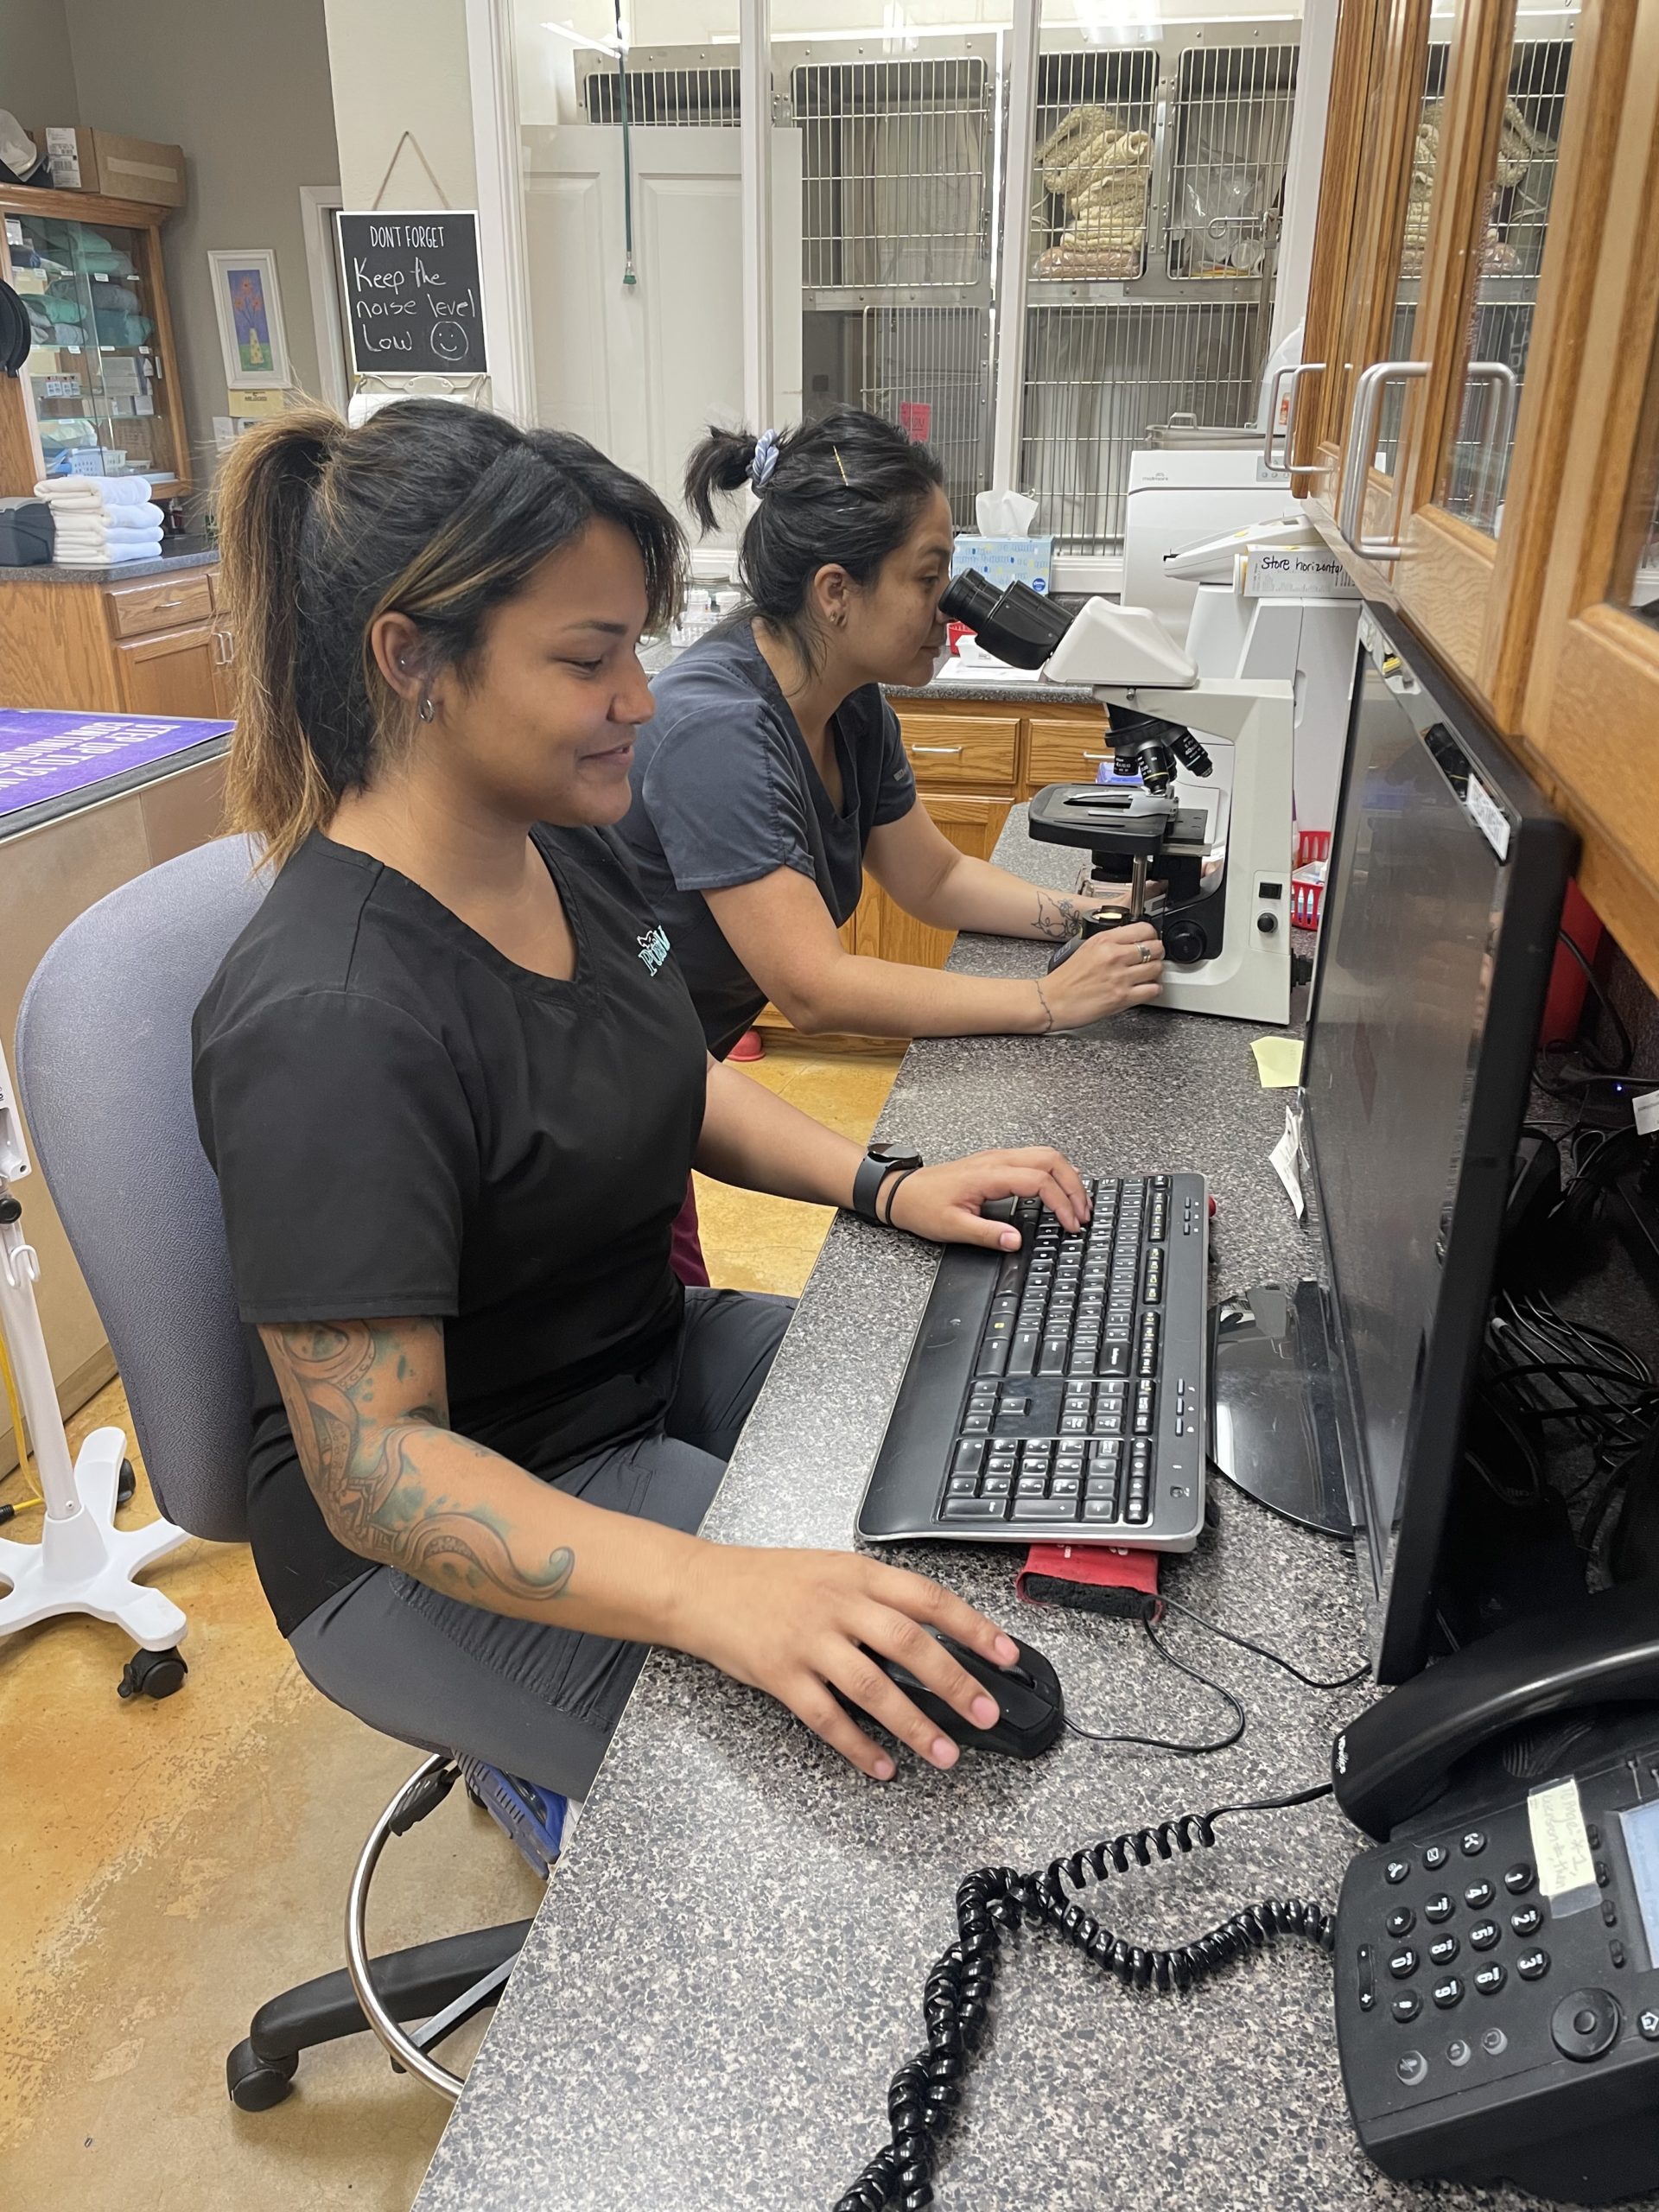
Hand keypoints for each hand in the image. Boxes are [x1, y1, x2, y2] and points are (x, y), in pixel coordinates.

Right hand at [675, 1545, 1023, 1776]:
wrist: (702, 1587)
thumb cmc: (769, 1581)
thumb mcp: (831, 1569)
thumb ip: (877, 1598)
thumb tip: (935, 1636)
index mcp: (857, 1574)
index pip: (928, 1598)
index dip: (972, 1627)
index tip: (1006, 1654)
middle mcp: (837, 1605)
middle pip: (908, 1644)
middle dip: (955, 1682)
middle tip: (986, 1714)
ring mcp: (808, 1641)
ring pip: (872, 1687)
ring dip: (914, 1725)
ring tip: (945, 1753)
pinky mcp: (780, 1675)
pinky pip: (826, 1718)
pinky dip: (858, 1746)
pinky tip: (882, 1766)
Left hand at [886, 1145, 1089, 1249]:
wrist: (901, 1191)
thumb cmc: (923, 1206)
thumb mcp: (953, 1228)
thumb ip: (987, 1234)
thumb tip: (1016, 1242)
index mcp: (989, 1175)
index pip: (1039, 1181)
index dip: (1061, 1203)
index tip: (1071, 1224)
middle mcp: (997, 1160)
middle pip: (1050, 1159)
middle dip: (1074, 1185)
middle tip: (1084, 1213)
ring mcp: (997, 1157)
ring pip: (1045, 1155)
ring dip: (1067, 1176)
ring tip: (1079, 1203)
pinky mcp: (996, 1162)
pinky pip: (1034, 1159)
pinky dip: (1054, 1173)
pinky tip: (1060, 1189)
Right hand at [1040, 922, 1163, 1027]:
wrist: (1052, 1000)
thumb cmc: (1066, 979)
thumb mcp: (1086, 948)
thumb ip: (1111, 942)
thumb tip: (1133, 940)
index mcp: (1104, 940)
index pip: (1145, 928)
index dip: (1151, 936)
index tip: (1149, 941)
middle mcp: (1114, 956)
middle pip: (1156, 948)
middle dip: (1157, 954)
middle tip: (1151, 959)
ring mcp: (1119, 977)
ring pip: (1157, 968)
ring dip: (1155, 973)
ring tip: (1147, 976)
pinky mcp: (1122, 997)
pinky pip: (1153, 990)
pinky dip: (1153, 990)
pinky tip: (1145, 989)